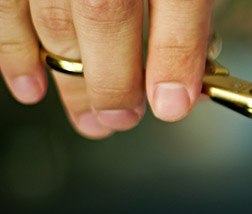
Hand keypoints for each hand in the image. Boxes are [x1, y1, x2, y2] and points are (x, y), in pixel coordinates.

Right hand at [0, 0, 213, 137]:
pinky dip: (16, 53)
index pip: (178, 0)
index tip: (173, 105)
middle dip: (116, 80)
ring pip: (57, 20)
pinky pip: (5, 9)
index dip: (176, 58)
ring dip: (73, 80)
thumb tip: (188, 79)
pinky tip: (33, 87)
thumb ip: (186, 14)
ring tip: (92, 118)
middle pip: (107, 14)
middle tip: (123, 117)